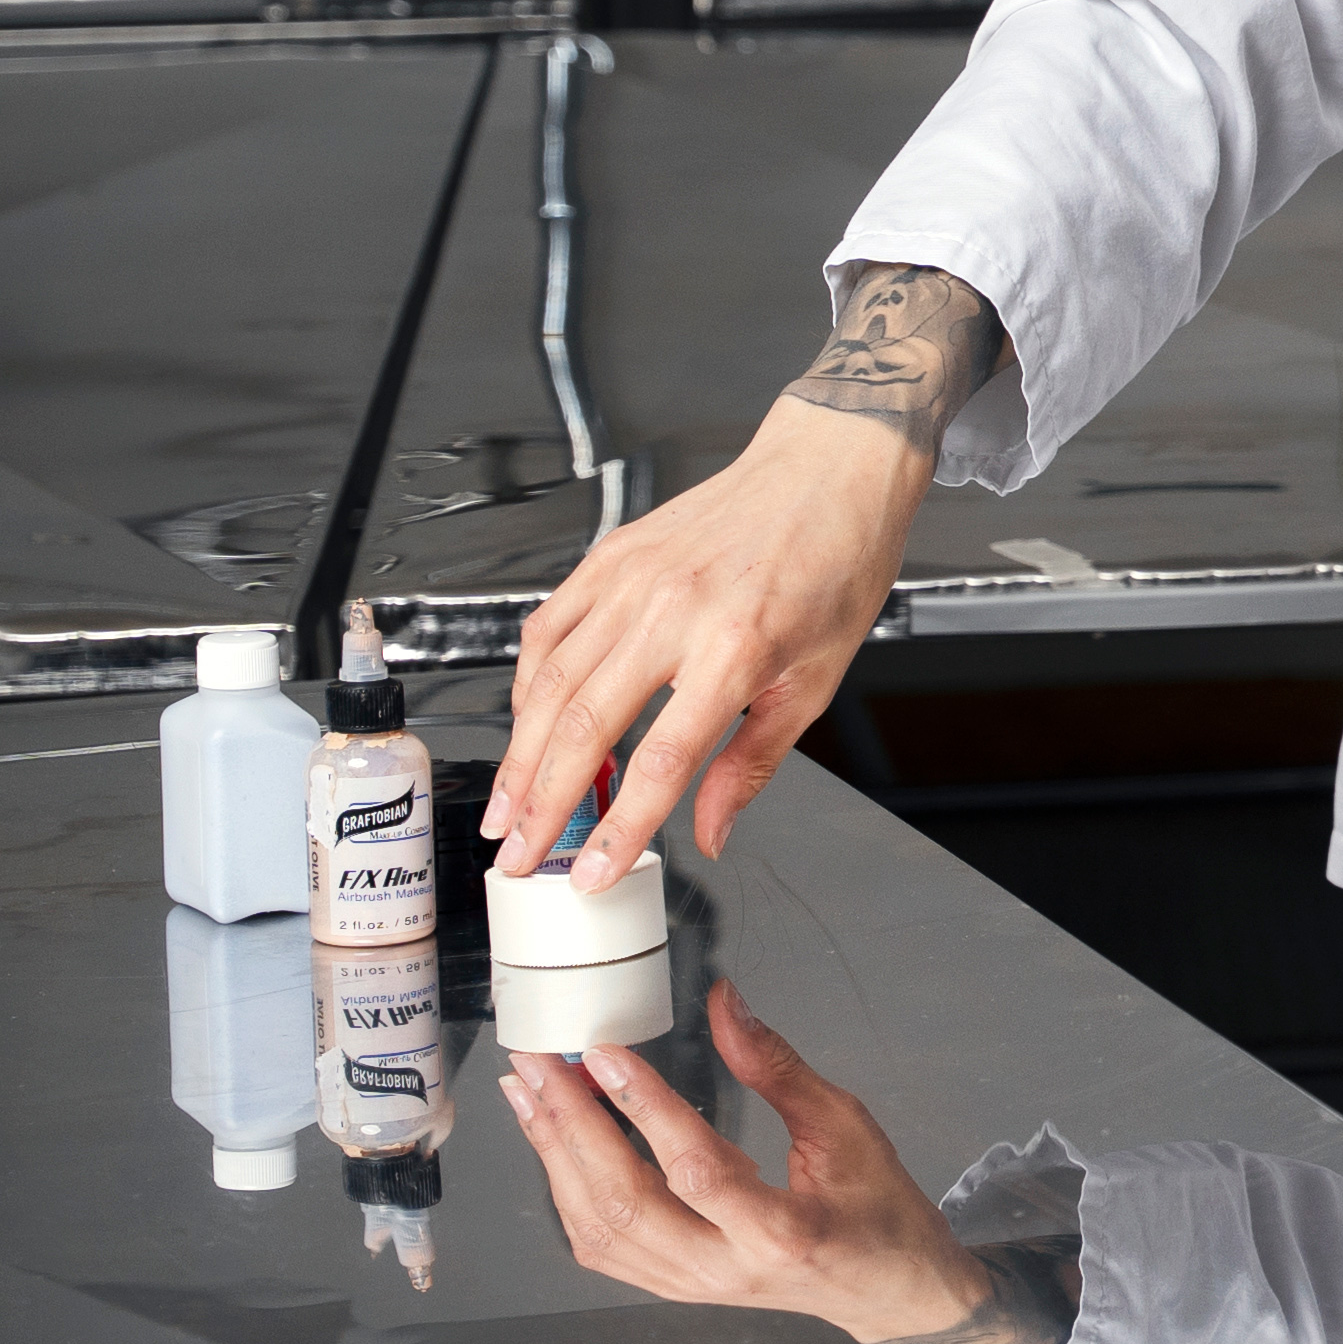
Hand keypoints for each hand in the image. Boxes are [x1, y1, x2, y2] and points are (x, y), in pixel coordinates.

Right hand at [487, 264, 998, 885]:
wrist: (828, 468)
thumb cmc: (836, 563)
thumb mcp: (817, 678)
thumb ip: (753, 762)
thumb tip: (710, 831)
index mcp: (736, 646)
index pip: (661, 760)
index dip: (619, 829)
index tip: (591, 875)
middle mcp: (673, 609)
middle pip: (583, 725)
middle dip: (541, 806)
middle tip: (517, 858)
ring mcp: (632, 578)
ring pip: (550, 682)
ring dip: (519, 756)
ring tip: (506, 811)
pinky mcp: (610, 556)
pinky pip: (548, 629)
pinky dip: (526, 685)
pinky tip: (525, 726)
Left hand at [505, 980, 1054, 1343]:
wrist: (884, 1285)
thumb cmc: (877, 1208)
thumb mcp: (845, 1125)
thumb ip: (776, 1067)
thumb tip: (723, 1005)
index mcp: (780, 1231)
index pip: (695, 1169)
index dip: (646, 1108)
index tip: (606, 1054)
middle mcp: (724, 1268)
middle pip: (626, 1203)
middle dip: (572, 1125)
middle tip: (540, 1063)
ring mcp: (691, 1284)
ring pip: (600, 1228)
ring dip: (557, 1155)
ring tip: (531, 1093)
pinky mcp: (673, 1285)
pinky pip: (602, 1245)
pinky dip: (569, 1190)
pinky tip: (555, 1144)